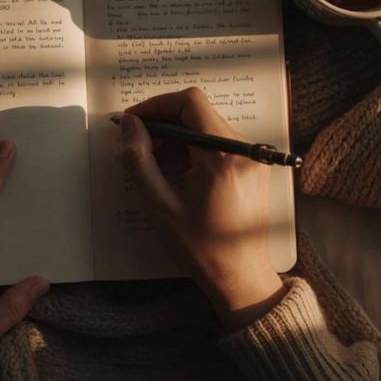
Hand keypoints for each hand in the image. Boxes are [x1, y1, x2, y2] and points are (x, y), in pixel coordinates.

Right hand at [119, 88, 284, 331]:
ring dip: (176, 137)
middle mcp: (245, 150)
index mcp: (223, 157)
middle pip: (198, 113)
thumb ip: (140, 160)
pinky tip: (174, 172)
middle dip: (163, 123)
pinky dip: (193, 149)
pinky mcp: (252, 167)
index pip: (189, 103)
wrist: (240, 277)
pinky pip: (218, 143)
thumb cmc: (201, 248)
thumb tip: (129, 124)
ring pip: (207, 126)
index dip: (156, 105)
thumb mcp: (160, 205)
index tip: (132, 122)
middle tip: (137, 145)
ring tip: (153, 163)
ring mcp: (252, 158)